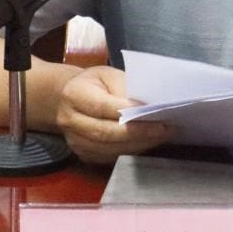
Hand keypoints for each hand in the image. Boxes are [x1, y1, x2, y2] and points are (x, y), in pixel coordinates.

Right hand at [53, 66, 170, 164]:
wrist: (67, 98)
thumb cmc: (94, 83)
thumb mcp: (108, 75)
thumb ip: (125, 88)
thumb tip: (147, 106)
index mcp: (74, 94)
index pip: (103, 106)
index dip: (128, 111)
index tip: (153, 111)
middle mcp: (69, 120)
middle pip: (106, 132)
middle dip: (139, 132)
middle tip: (165, 128)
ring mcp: (75, 141)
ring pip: (109, 148)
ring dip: (139, 144)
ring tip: (162, 136)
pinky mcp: (83, 154)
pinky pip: (110, 156)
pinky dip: (131, 150)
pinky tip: (147, 143)